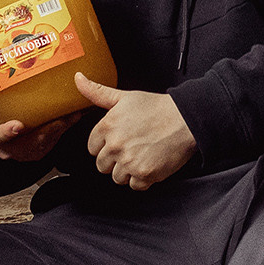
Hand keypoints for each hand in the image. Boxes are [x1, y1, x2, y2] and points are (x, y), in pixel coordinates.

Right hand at [0, 58, 75, 162]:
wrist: (5, 130)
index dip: (7, 132)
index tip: (18, 125)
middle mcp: (10, 146)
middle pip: (27, 142)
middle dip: (43, 132)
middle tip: (57, 120)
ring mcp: (27, 149)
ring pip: (45, 142)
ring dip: (59, 128)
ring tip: (70, 113)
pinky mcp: (43, 147)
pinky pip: (56, 139)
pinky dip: (66, 126)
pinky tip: (76, 112)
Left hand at [76, 74, 196, 190]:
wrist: (186, 119)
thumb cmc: (157, 108)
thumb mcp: (125, 97)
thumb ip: (97, 92)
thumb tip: (78, 78)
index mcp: (107, 126)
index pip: (92, 147)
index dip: (106, 144)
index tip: (119, 139)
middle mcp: (116, 146)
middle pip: (102, 165)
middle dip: (115, 159)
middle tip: (132, 147)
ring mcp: (130, 162)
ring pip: (117, 177)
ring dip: (128, 170)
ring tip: (142, 154)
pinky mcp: (145, 174)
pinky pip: (135, 186)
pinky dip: (142, 179)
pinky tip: (150, 162)